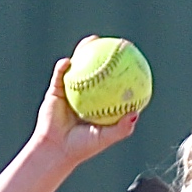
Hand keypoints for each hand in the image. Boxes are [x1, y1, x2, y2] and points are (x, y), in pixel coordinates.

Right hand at [31, 50, 140, 166]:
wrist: (55, 150)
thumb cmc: (81, 147)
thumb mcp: (104, 138)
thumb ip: (121, 128)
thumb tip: (136, 113)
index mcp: (101, 104)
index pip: (116, 83)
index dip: (125, 71)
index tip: (134, 59)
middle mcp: (88, 94)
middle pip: (99, 69)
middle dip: (108, 54)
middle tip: (117, 43)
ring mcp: (71, 90)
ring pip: (80, 66)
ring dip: (85, 51)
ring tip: (92, 40)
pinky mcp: (56, 90)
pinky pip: (60, 75)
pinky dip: (63, 67)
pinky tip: (67, 62)